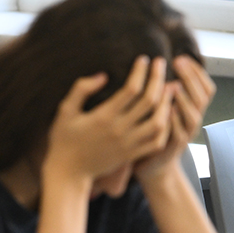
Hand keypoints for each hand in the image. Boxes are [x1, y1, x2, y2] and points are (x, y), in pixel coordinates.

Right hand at [44, 56, 173, 183]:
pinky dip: (166, 126)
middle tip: (160, 64)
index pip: (131, 90)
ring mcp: (128, 144)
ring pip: (159, 121)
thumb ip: (81, 90)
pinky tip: (167, 113)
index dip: (140, 72)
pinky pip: (157, 140)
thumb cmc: (63, 140)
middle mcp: (119, 130)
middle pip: (149, 101)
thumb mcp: (64, 111)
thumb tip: (103, 75)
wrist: (68, 172)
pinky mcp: (132, 154)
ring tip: (169, 87)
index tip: (143, 59)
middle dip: (158, 79)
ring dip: (167, 102)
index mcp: (103, 117)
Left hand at [135, 55, 215, 181]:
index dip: (197, 72)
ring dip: (184, 99)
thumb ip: (166, 90)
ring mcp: (185, 134)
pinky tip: (167, 111)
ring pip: (193, 116)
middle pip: (201, 97)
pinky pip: (178, 134)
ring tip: (175, 85)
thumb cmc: (154, 132)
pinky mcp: (172, 147)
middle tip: (178, 62)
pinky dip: (174, 121)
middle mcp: (192, 120)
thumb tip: (162, 63)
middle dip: (191, 78)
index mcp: (191, 109)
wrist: (153, 165)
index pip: (205, 87)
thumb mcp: (163, 108)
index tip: (183, 56)